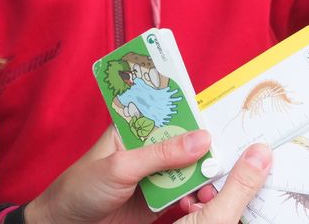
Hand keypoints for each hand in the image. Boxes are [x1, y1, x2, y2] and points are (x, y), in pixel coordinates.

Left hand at [24, 127, 271, 223]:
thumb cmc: (80, 188)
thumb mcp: (121, 166)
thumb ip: (160, 153)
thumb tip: (201, 139)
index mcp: (133, 128)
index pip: (167, 112)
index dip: (193, 109)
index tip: (224, 106)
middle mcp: (147, 149)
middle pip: (185, 142)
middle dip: (206, 147)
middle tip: (228, 152)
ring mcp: (153, 175)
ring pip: (188, 170)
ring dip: (203, 175)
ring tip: (213, 183)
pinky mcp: (158, 201)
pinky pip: (183, 195)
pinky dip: (195, 197)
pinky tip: (200, 201)